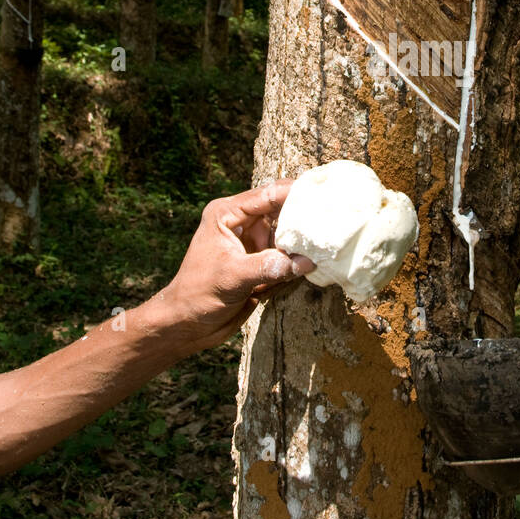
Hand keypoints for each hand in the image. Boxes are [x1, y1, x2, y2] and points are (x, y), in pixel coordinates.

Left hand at [156, 181, 314, 352]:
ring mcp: (252, 241)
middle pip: (281, 209)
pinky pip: (286, 254)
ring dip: (303, 239)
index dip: (295, 193)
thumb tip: (306, 261)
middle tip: (332, 216)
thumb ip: (269, 267)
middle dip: (303, 215)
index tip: (322, 194)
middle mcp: (241, 222)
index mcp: (226, 214)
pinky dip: (298, 259)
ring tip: (328, 240)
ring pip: (287, 232)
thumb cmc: (198, 295)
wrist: (187, 324)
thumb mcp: (233, 278)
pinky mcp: (260, 260)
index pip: (266, 195)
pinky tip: (313, 261)